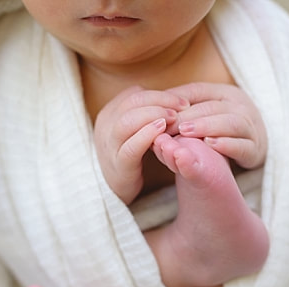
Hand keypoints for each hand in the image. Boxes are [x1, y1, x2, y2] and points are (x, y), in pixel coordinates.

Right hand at [93, 86, 188, 203]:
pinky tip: (163, 131)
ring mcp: (108, 146)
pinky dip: (148, 134)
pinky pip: (131, 146)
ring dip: (155, 115)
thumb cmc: (129, 155)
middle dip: (161, 101)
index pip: (134, 94)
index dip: (160, 95)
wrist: (114, 189)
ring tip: (174, 118)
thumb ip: (143, 112)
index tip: (181, 101)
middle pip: (133, 102)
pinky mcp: (118, 165)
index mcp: (108, 114)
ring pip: (128, 120)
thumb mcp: (132, 129)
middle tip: (183, 107)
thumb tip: (166, 96)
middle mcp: (105, 126)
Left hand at [166, 83, 267, 168]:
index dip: (177, 100)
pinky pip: (243, 145)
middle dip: (187, 116)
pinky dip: (227, 144)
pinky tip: (210, 145)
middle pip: (213, 107)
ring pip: (231, 122)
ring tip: (185, 132)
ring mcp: (251, 127)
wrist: (252, 149)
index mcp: (224, 93)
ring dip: (207, 126)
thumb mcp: (201, 113)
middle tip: (165, 126)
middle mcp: (240, 106)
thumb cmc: (217, 130)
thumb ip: (178, 107)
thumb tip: (143, 97)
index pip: (198, 90)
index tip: (158, 111)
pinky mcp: (256, 149)